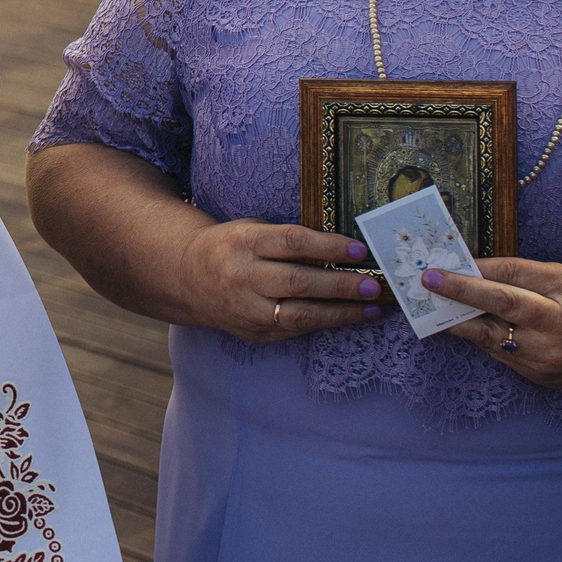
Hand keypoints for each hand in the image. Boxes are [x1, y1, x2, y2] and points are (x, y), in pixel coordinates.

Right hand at [183, 220, 385, 341]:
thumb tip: (344, 250)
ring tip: (371, 307)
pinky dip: (324, 323)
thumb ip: (289, 239)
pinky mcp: (253, 331)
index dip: (328, 246)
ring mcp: (246, 308)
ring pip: (299, 314)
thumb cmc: (232, 247)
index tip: (359, 250)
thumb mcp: (253, 230)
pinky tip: (348, 318)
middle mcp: (243, 276)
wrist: (187, 277)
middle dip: (341, 285)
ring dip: (340, 312)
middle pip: (298, 282)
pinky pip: (294, 330)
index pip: (292, 243)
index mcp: (244, 242)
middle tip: (373, 284)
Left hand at [426, 257, 561, 388]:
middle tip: (429, 280)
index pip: (517, 273)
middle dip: (461, 291)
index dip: (480, 266)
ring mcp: (552, 355)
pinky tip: (463, 325)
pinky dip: (480, 337)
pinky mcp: (543, 376)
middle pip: (503, 302)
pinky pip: (501, 353)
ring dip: (459, 319)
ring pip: (492, 334)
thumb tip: (479, 270)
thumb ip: (531, 275)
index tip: (449, 260)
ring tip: (433, 305)